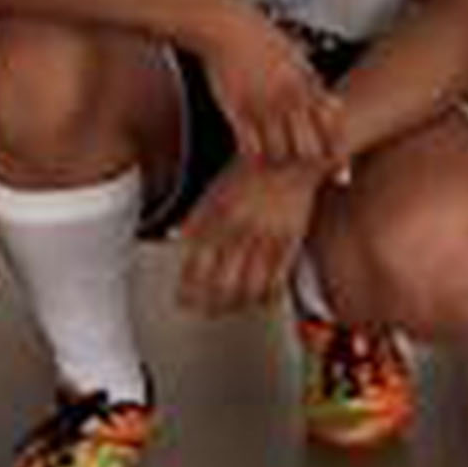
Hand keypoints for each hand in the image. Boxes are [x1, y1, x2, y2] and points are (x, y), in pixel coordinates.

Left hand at [174, 161, 320, 315]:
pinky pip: (277, 280)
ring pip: (249, 288)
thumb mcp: (212, 193)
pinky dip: (266, 296)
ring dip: (237, 305)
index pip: (195, 267)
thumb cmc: (247, 173)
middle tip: (204, 312)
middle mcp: (238, 229)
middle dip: (210, 306)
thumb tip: (177, 244)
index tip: (183, 301)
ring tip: (229, 308)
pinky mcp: (289, 240)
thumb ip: (197, 221)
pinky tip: (259, 299)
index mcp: (214, 217)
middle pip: (221, 285)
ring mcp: (265, 236)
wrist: (285, 155)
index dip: (188, 291)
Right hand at [198, 7, 343, 175]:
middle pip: (307, 151)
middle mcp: (288, 99)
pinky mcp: (236, 110)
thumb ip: (318, 86)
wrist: (228, 26)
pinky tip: (253, 151)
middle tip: (300, 164)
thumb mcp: (299, 60)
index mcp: (308, 87)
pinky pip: (250, 149)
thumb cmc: (265, 42)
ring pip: (278, 154)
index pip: (332, 132)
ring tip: (275, 157)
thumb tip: (338, 105)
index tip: (341, 177)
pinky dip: (254, 156)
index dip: (338, 158)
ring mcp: (262, 106)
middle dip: (306, 161)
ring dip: (278, 160)